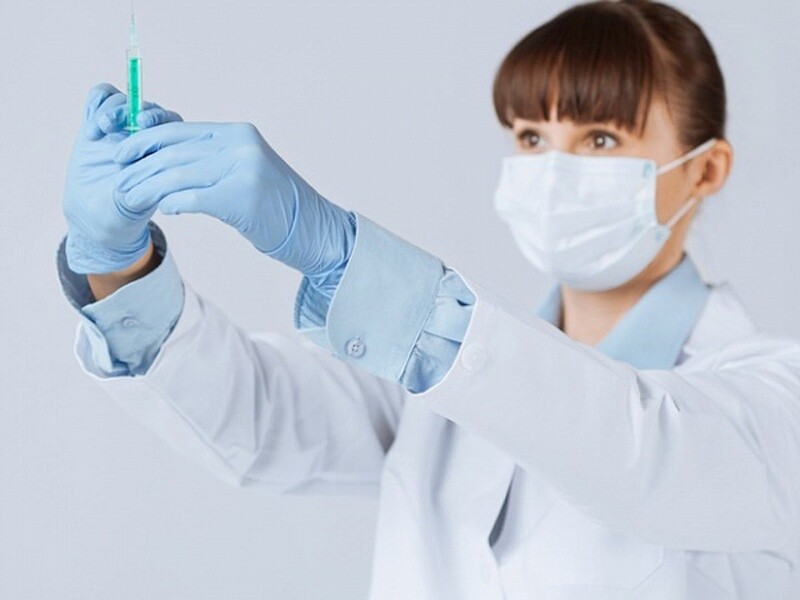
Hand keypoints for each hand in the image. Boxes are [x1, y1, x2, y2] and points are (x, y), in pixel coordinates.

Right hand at [62, 82, 182, 273]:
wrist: (96, 213)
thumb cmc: (124, 210)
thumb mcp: (138, 200)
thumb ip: (146, 184)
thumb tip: (156, 172)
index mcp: (165, 149)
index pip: (170, 121)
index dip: (157, 118)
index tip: (141, 125)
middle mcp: (146, 134)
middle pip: (145, 106)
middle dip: (130, 111)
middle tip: (112, 124)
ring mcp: (121, 127)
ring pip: (122, 100)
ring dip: (111, 109)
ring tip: (98, 129)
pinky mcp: (96, 123)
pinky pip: (100, 97)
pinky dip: (96, 103)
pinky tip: (90, 125)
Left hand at [111, 122, 354, 278]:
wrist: (313, 229)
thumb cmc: (275, 206)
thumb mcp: (245, 170)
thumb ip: (213, 159)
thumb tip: (168, 160)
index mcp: (237, 133)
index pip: (180, 131)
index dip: (145, 141)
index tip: (122, 154)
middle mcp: (240, 144)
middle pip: (175, 151)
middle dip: (140, 167)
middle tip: (118, 181)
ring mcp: (244, 169)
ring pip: (179, 174)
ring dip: (149, 188)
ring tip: (130, 198)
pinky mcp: (243, 198)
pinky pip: (194, 197)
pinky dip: (175, 202)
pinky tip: (166, 210)